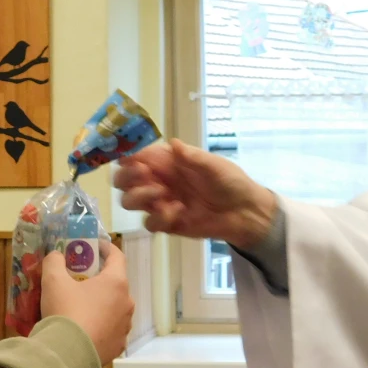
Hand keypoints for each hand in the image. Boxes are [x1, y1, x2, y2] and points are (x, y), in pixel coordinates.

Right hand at [41, 243, 134, 367]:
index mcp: (116, 283)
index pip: (117, 256)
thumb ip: (54, 261)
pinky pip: (110, 329)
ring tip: (81, 306)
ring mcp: (125, 326)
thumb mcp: (53, 280)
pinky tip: (84, 328)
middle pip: (115, 283)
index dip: (105, 248)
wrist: (68, 355)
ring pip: (114, 307)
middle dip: (99, 278)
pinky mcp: (118, 346)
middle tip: (79, 278)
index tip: (93, 246)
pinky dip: (100, 325)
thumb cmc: (65, 311)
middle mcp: (127, 303)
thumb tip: (56, 255)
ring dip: (101, 303)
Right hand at [114, 139, 277, 249]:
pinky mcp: (165, 224)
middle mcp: (157, 181)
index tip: (132, 159)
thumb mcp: (214, 165)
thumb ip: (192, 157)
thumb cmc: (230, 182)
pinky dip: (159, 218)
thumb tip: (172, 143)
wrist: (245, 213)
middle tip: (144, 176)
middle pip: (122, 180)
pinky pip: (149, 223)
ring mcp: (159, 204)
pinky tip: (179, 212)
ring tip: (162, 195)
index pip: (135, 156)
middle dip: (127, 177)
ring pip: (129, 201)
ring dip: (140, 196)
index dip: (128, 156)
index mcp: (166, 162)